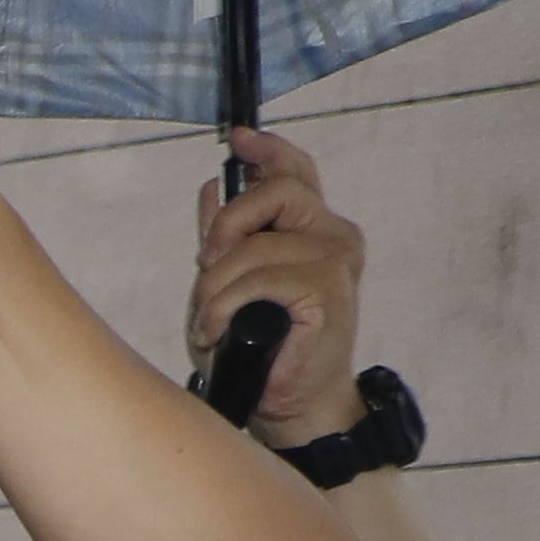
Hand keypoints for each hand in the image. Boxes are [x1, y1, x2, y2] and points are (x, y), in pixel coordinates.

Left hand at [191, 123, 370, 438]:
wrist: (290, 401)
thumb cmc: (262, 347)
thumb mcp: (229, 282)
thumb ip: (225, 238)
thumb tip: (210, 189)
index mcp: (311, 229)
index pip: (296, 172)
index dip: (267, 150)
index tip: (238, 139)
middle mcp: (331, 237)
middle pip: (275, 192)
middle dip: (227, 225)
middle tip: (205, 264)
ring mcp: (334, 262)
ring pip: (253, 249)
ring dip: (214, 290)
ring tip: (211, 321)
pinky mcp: (327, 292)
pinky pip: (256, 284)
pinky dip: (223, 309)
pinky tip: (219, 331)